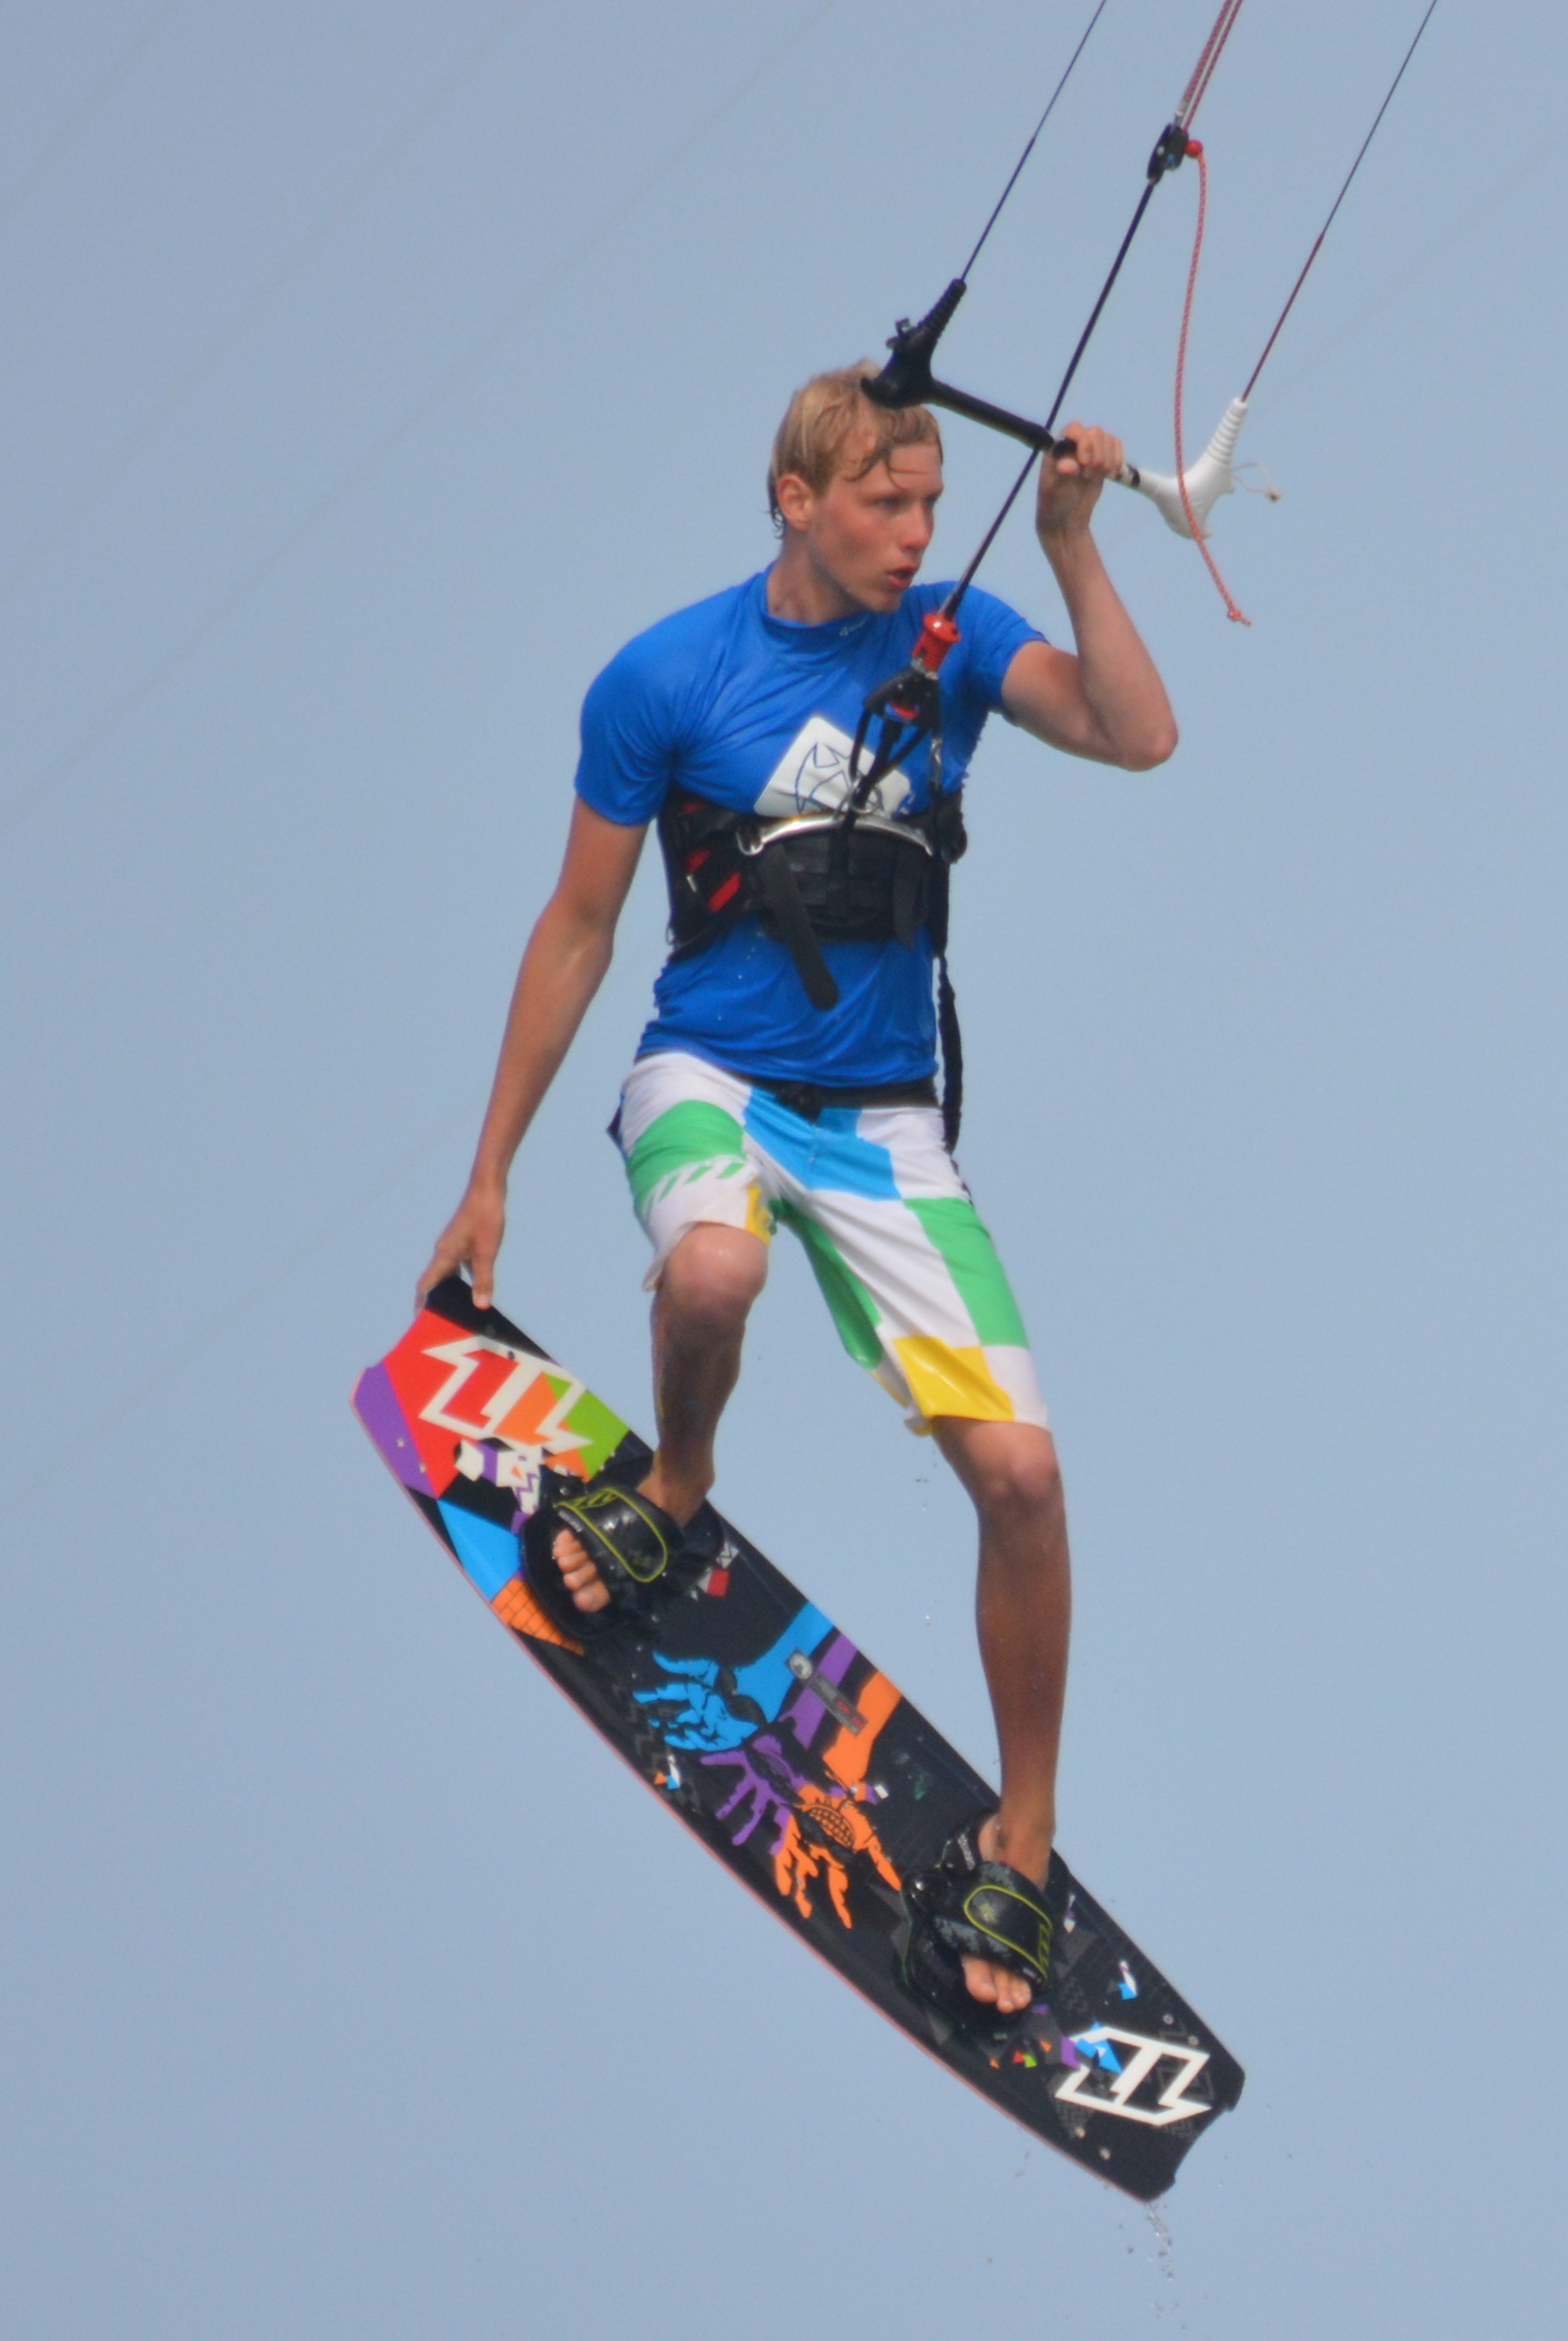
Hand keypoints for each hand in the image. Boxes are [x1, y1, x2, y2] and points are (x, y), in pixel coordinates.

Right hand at [417, 1178, 505, 1310]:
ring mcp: (452, 1246)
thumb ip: (483, 1280)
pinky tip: (474, 1287)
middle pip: (434, 1282)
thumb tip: (480, 1306)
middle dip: (435, 1301)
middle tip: (440, 1321)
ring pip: (447, 1274)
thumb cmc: (485, 1217)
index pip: (425, 1286)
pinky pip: (458, 1265)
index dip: (421, 1303)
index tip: (419, 1321)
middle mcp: (443, 1252)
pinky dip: (463, 1278)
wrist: (487, 1189)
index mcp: (443, 1256)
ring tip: (457, 1309)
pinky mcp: (463, 1240)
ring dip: (450, 1290)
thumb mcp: (486, 1252)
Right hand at [635, 1655, 758, 1751]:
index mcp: (699, 1690)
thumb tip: (655, 1654)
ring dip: (677, 1732)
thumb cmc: (734, 1674)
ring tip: (664, 1732)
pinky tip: (685, 1734)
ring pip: (691, 1730)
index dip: (656, 1695)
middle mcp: (704, 1707)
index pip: (673, 1693)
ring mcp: (715, 1722)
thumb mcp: (704, 1669)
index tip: (639, 1695)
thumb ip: (680, 1665)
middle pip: (680, 1715)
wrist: (761, 1686)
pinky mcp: (728, 1735)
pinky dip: (696, 1740)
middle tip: (650, 1719)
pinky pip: (708, 1741)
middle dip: (664, 1717)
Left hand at [1035, 421, 1123, 542]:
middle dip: (1097, 456)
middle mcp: (1074, 443)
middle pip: (1096, 433)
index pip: (1074, 429)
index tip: (1084, 463)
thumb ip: (1062, 476)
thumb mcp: (1055, 490)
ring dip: (1107, 461)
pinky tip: (1109, 475)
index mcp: (1057, 446)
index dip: (1084, 442)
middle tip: (1086, 476)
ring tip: (1094, 478)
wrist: (1066, 517)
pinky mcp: (1103, 456)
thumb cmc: (1055, 501)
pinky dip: (1117, 461)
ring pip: (1108, 439)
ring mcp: (1090, 448)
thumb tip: (1067, 465)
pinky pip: (1116, 446)